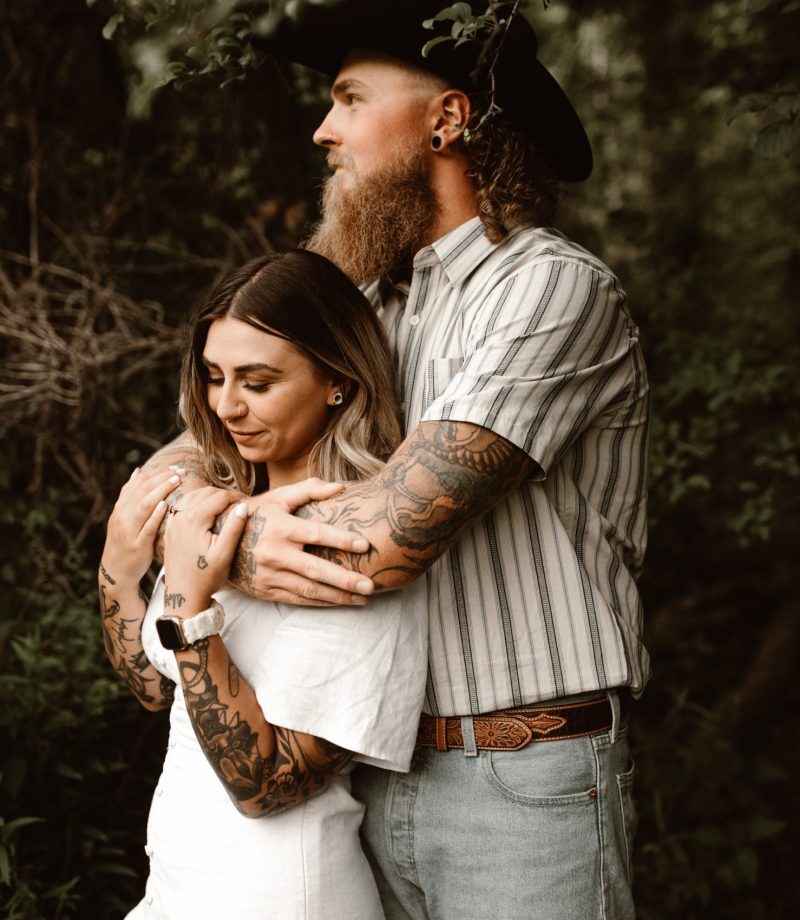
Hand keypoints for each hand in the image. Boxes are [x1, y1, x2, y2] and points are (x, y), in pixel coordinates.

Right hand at [101, 467, 182, 583]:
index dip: (156, 473)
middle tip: (180, 471)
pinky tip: (166, 505)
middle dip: (161, 478)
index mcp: (121, 508)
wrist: (116, 572)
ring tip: (176, 481)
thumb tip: (139, 471)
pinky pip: (146, 528)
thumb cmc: (126, 541)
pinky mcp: (137, 546)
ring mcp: (129, 531)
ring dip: (160, 490)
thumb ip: (131, 496)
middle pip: (142, 491)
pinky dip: (155, 515)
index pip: (138, 484)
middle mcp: (123, 517)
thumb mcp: (125, 517)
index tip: (174, 467)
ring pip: (143, 505)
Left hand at [163, 487, 249, 614]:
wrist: (182, 596)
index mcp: (194, 520)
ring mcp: (172, 523)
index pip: (219, 497)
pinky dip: (195, 501)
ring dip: (209, 496)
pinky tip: (204, 508)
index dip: (236, 497)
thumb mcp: (224, 554)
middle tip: (239, 504)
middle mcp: (180, 517)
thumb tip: (243, 506)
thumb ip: (234, 527)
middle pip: (205, 493)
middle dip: (224, 495)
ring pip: (192, 496)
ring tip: (224, 504)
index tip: (249, 502)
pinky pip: (181, 506)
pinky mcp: (169, 529)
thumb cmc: (206, 578)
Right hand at [237, 478, 373, 605]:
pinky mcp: (267, 590)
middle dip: (345, 580)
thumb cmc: (257, 515)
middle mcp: (276, 553)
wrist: (217, 541)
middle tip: (370, 586)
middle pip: (316, 569)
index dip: (341, 540)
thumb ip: (309, 490)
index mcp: (282, 528)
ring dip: (338, 596)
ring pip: (309, 590)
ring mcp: (270, 575)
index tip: (365, 545)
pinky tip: (340, 602)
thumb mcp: (279, 497)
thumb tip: (341, 487)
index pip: (317, 534)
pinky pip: (298, 600)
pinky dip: (321, 603)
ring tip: (363, 599)